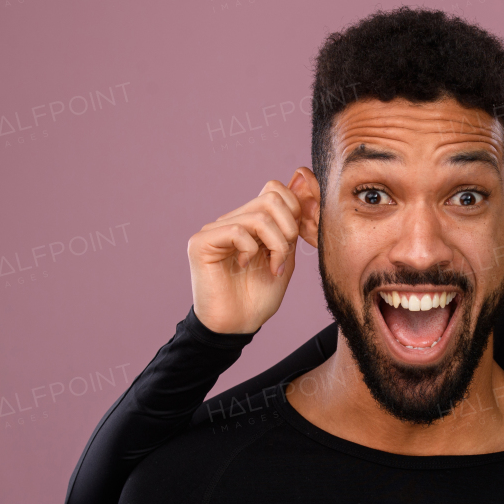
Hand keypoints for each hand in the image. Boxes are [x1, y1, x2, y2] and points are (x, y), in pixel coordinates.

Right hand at [188, 180, 303, 333]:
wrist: (237, 325)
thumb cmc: (259, 296)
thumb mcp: (286, 255)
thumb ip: (292, 223)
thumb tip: (302, 178)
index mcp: (250, 221)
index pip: (275, 189)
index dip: (294, 211)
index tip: (295, 242)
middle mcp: (232, 220)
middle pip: (271, 197)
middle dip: (288, 228)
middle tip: (282, 255)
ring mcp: (215, 229)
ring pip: (259, 215)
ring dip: (275, 244)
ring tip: (272, 265)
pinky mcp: (201, 242)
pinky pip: (237, 231)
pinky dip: (251, 250)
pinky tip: (244, 265)